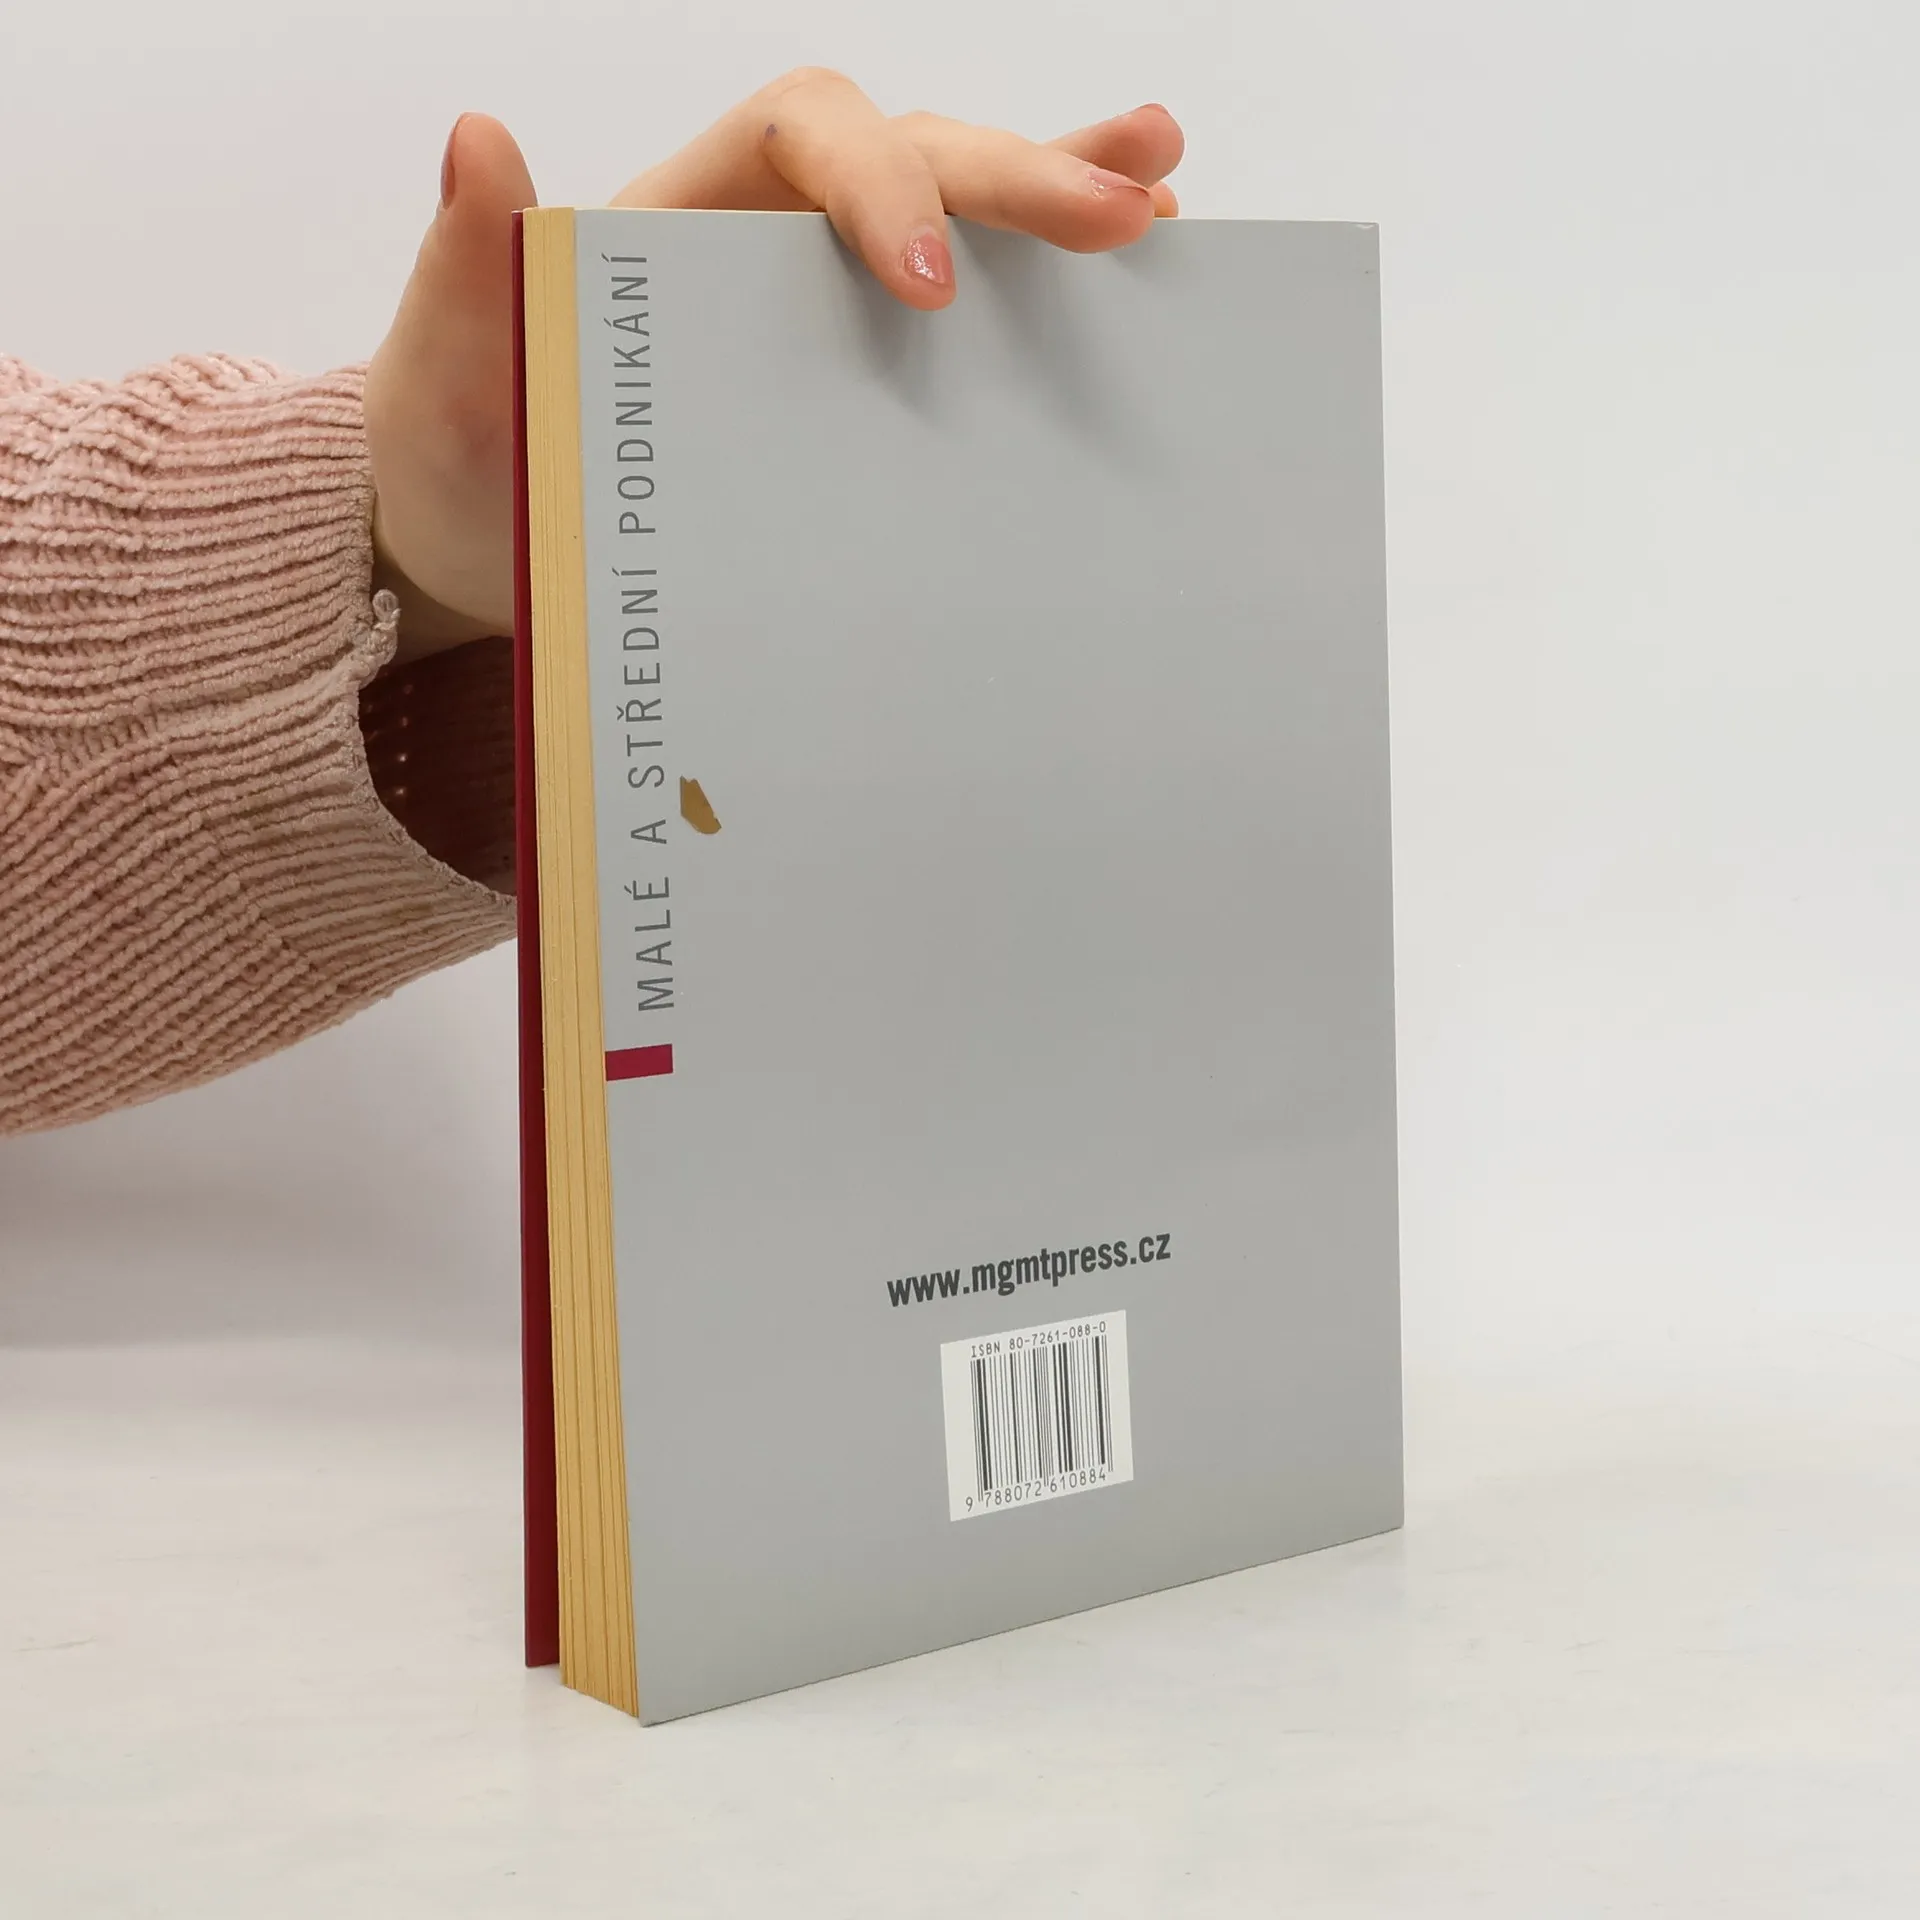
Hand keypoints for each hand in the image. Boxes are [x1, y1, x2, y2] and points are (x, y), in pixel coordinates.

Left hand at [363, 74, 1182, 657]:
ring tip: (1157, 192)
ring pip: (954, 207)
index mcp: (680, 210)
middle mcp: (765, 233)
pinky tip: (1135, 262)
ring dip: (1058, 189)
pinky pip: (961, 303)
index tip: (927, 286)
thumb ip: (463, 268)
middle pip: (911, 153)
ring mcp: (816, 296)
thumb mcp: (443, 373)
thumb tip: (479, 143)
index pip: (801, 134)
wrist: (482, 531)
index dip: (878, 183)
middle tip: (1119, 214)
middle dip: (1015, 179)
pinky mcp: (852, 368)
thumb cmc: (464, 448)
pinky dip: (1040, 280)